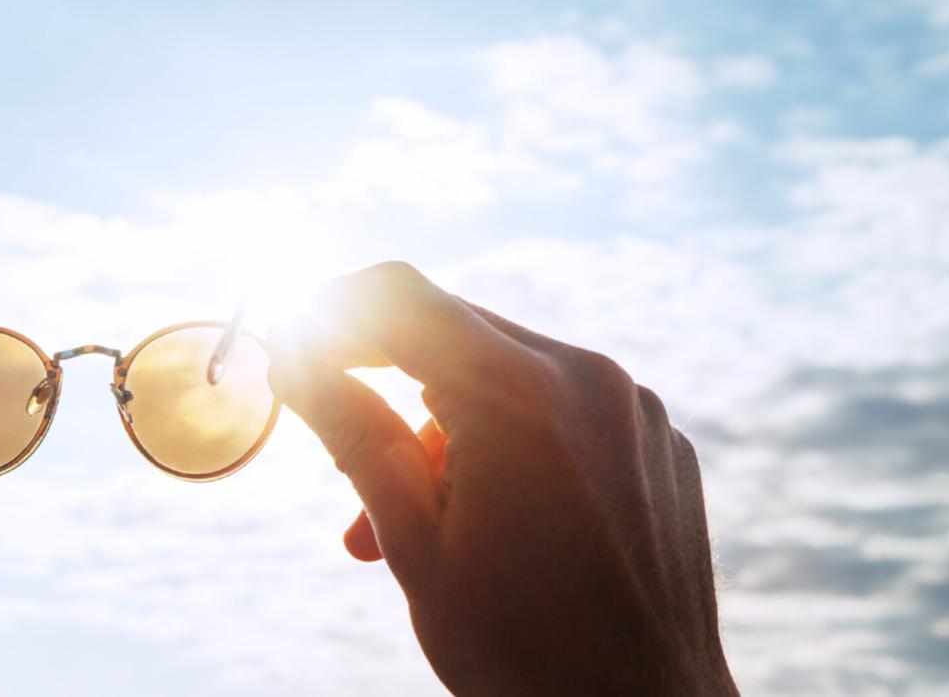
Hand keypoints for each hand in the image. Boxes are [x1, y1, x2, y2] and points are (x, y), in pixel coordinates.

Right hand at [268, 262, 735, 695]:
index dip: (330, 312)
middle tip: (345, 480)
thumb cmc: (520, 650)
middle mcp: (590, 379)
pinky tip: (490, 527)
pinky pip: (562, 412)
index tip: (291, 352)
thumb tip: (290, 355)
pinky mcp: (657, 444)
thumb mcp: (413, 540)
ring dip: (443, 433)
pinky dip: (508, 446)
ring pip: (505, 377)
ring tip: (411, 532)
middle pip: (452, 333)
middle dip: (383, 389)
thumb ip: (351, 430)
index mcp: (520, 395)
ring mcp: (635, 409)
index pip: (398, 298)